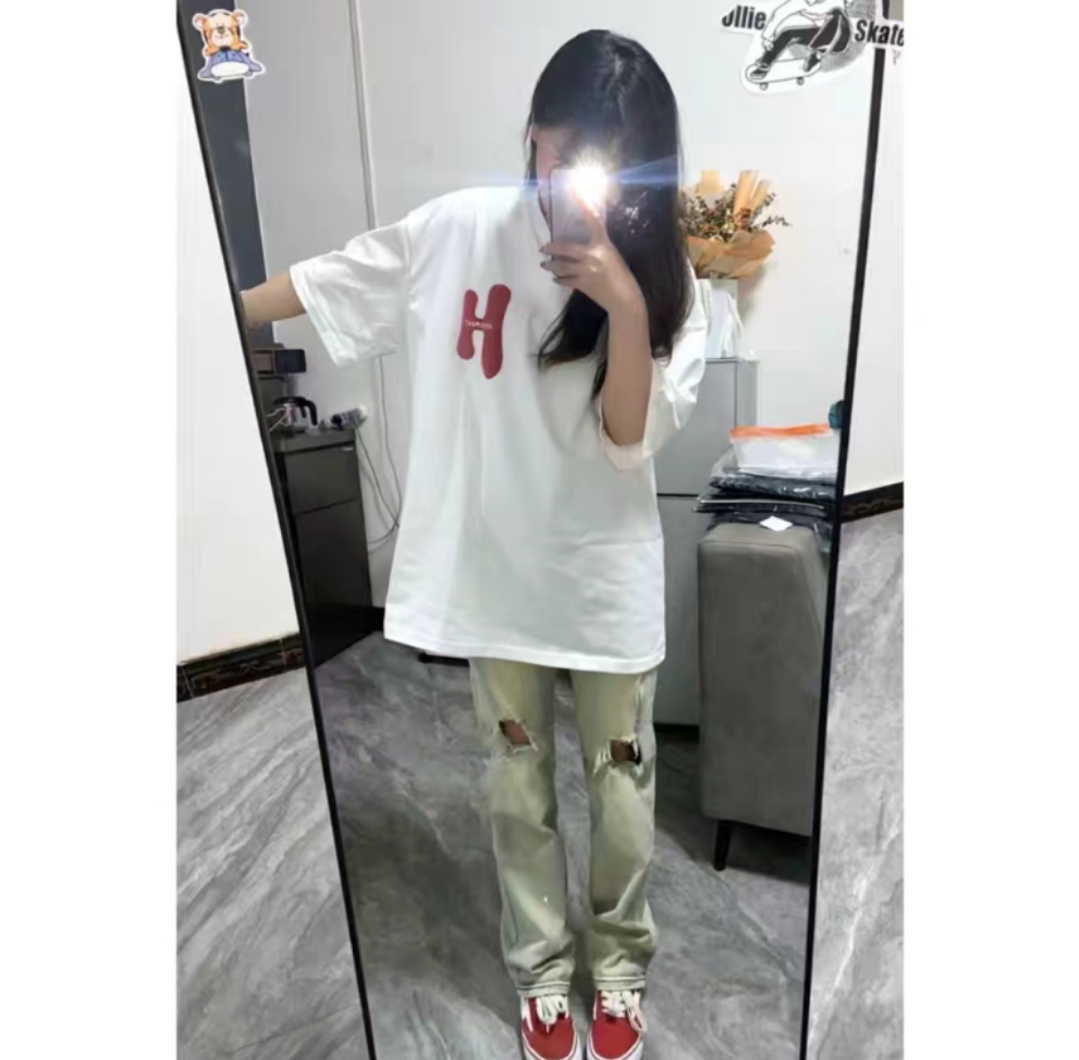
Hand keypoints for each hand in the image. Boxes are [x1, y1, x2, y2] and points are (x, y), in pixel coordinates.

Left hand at [540, 194, 645, 321]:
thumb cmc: (623, 277)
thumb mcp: (614, 256)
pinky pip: (565, 280)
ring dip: (551, 266)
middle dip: (552, 249)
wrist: (624, 299)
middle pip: (565, 249)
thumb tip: (589, 245)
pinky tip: (556, 279)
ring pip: (561, 266)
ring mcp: (584, 271)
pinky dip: (560, 280)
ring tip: (545, 265)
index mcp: (602, 244)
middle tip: (543, 248)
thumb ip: (601, 248)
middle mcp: (591, 255)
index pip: (593, 220)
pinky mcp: (581, 285)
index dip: (584, 204)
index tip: (575, 190)